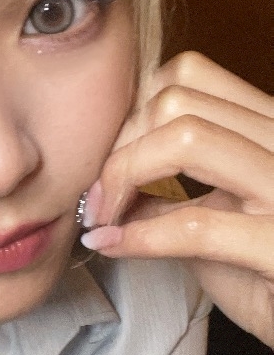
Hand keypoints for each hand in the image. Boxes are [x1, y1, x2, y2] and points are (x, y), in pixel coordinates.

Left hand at [80, 52, 273, 345]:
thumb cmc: (267, 278)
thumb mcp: (216, 221)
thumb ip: (168, 193)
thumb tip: (106, 180)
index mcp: (270, 129)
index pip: (187, 76)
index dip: (132, 113)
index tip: (108, 160)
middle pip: (177, 100)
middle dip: (120, 145)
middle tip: (97, 196)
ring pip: (187, 138)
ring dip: (124, 176)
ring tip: (104, 217)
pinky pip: (196, 224)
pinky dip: (139, 235)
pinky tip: (112, 245)